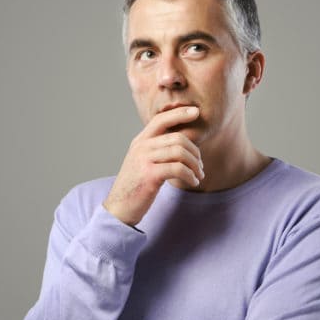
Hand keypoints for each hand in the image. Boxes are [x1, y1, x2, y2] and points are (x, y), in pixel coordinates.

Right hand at [103, 106, 204, 225]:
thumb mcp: (142, 161)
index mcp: (140, 141)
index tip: (195, 111)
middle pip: (177, 138)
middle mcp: (141, 147)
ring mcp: (144, 160)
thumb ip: (156, 149)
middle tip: (200, 165)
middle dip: (195, 151)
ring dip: (195, 165)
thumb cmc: (135, 186)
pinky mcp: (150, 175)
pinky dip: (190, 175)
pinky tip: (193, 181)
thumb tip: (180, 142)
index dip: (179, 113)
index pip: (161, 119)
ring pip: (180, 152)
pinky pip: (178, 169)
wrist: (118, 208)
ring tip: (199, 175)